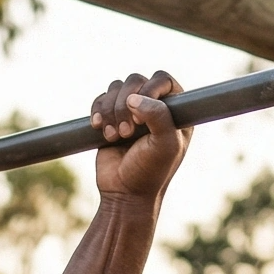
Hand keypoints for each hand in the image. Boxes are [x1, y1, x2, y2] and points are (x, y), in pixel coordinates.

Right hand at [90, 71, 192, 203]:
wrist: (124, 193)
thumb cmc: (150, 172)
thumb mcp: (164, 145)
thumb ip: (158, 115)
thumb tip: (133, 97)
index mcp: (175, 110)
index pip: (162, 79)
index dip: (149, 90)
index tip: (141, 118)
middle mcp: (154, 106)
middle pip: (135, 80)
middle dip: (126, 105)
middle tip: (127, 132)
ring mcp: (131, 111)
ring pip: (116, 88)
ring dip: (111, 111)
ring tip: (114, 136)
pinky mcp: (111, 117)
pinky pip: (101, 99)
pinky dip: (98, 111)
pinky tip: (98, 129)